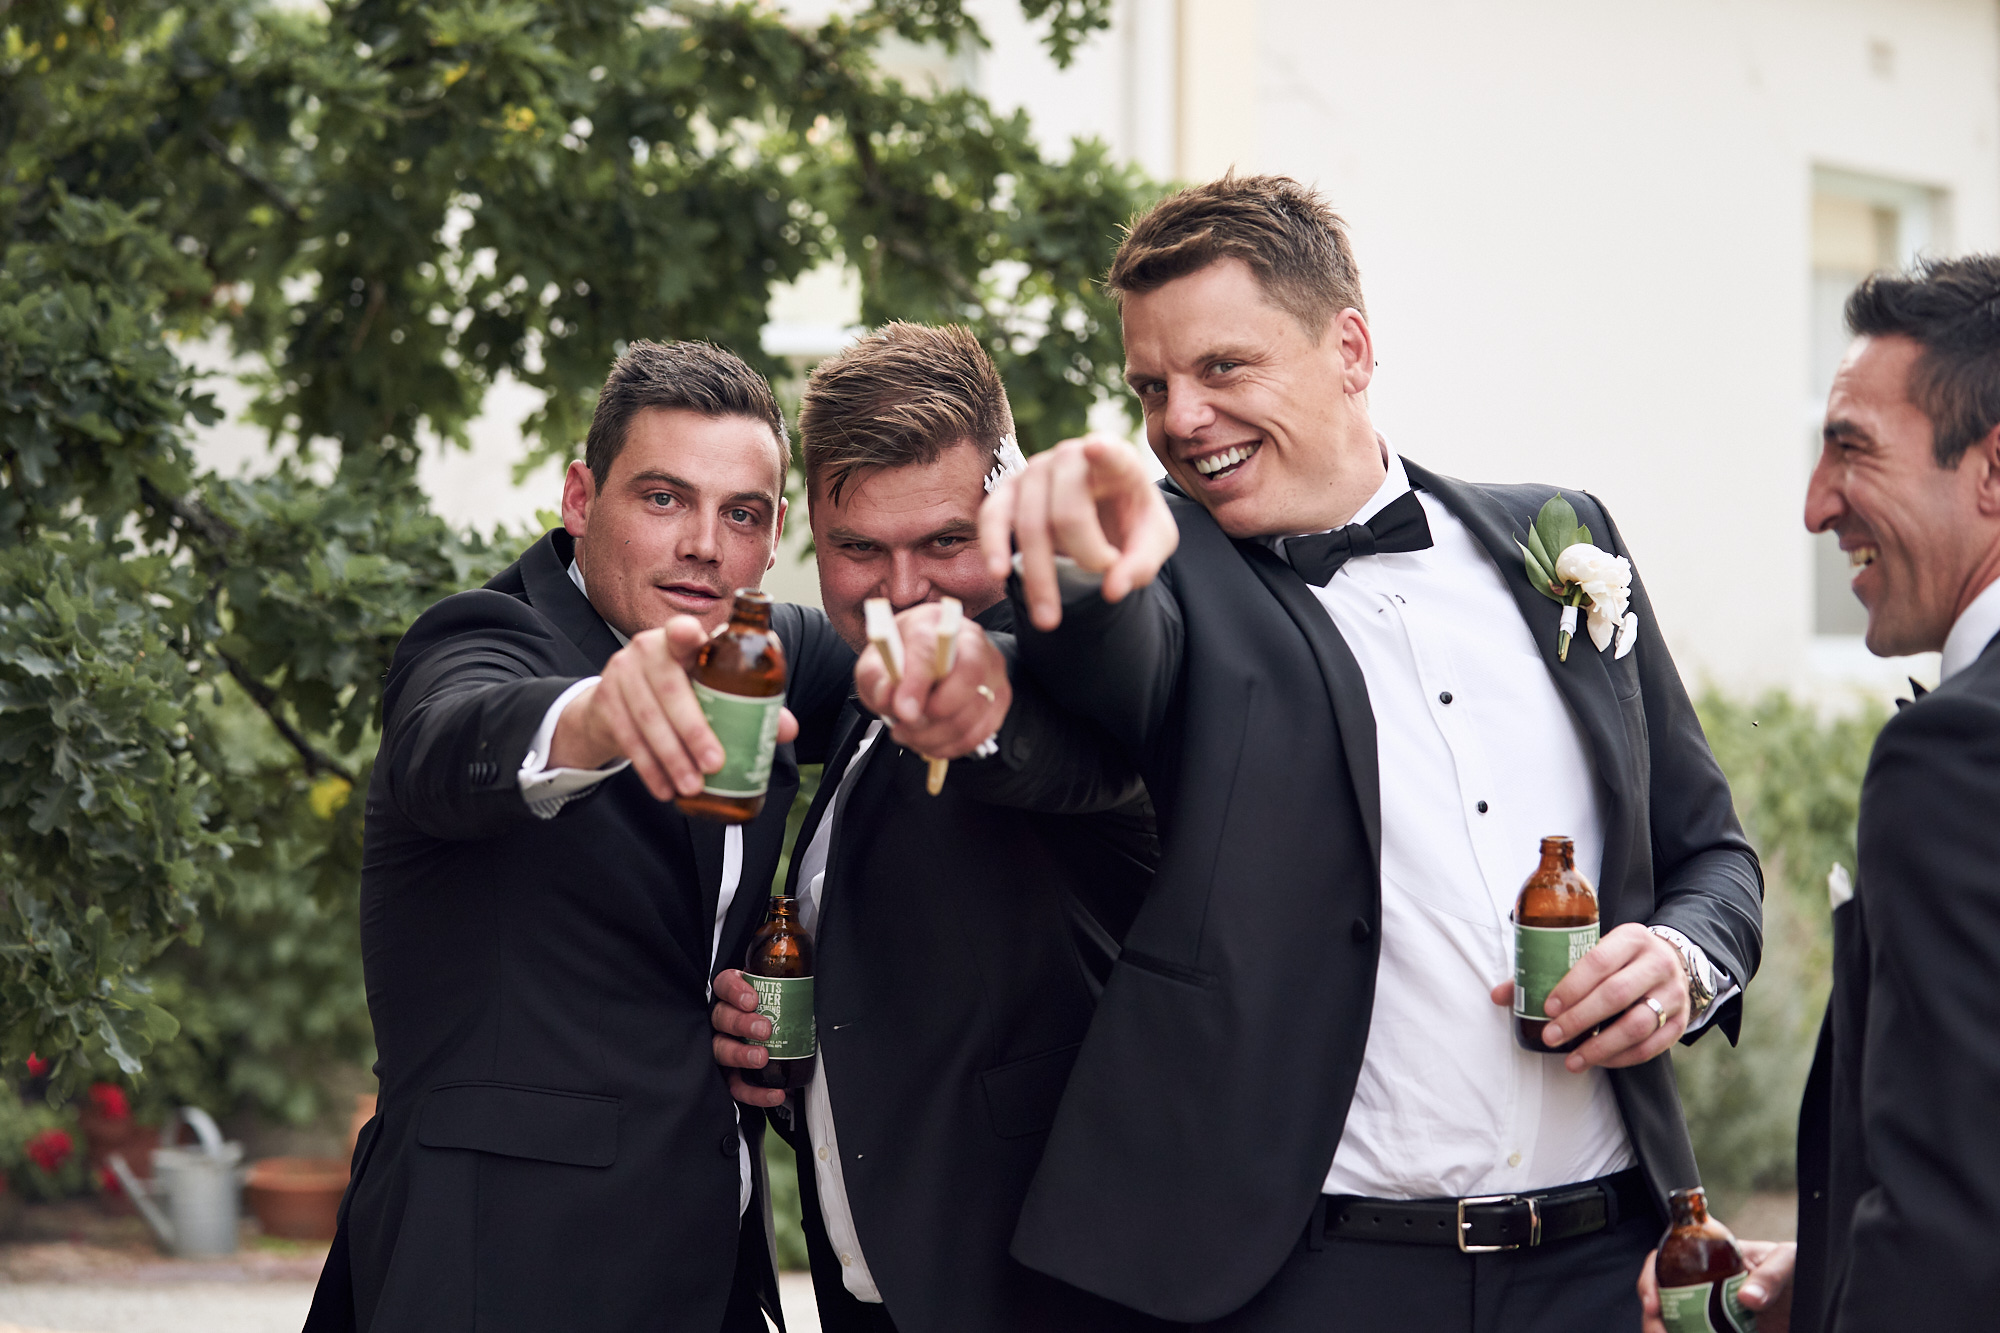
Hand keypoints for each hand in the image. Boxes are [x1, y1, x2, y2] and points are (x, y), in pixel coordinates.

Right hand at [549, 617, 798, 800]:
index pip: (682, 631)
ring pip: (646, 718)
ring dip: (671, 757)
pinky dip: (649, 768)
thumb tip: (787, 729)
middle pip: (669, 688)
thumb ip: (749, 705)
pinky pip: (627, 738)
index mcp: (679, 640)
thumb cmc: (678, 692)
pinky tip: (665, 789)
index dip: (685, 634)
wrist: (618, 702)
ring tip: (693, 785)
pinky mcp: (604, 700)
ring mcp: (621, 672)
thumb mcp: (709, 690)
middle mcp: (647, 649)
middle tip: (714, 764)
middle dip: (693, 730)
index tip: (690, 636)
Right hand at [712, 969, 785, 1108]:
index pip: (724, 985)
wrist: (786, 1040)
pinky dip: (754, 1092)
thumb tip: (827, 980)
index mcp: (735, 995)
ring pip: (720, 1050)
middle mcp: (723, 1019)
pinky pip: (735, 1087)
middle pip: (720, 1017)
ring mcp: (723, 1047)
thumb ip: (797, 983)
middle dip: (741, 1023)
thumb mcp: (788, 992)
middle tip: (764, 1028)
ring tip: (762, 1057)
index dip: (734, 991)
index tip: (753, 998)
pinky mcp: (728, 1076)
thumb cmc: (785, 1011)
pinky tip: (775, 1093)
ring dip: (740, 1054)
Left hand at [854, 602, 1011, 757]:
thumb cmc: (901, 661)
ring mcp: (991, 669)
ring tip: (910, 734)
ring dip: (936, 735)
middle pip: (970, 673)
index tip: (902, 711)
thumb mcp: (875, 664)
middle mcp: (971, 640)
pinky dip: (950, 745)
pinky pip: (980, 732)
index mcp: (934, 622)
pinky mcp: (1000, 697)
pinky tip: (929, 740)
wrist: (929, 664)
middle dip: (937, 711)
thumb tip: (889, 697)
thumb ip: (875, 678)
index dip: (917, 682)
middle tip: (906, 726)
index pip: (932, 647)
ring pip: (974, 710)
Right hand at [978, 434, 1178, 630]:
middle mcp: (1071, 457)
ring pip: (1029, 522)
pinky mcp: (1008, 490)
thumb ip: (1142, 563)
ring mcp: (1034, 471)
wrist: (1104, 518)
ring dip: (1038, 574)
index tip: (1096, 448)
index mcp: (1116, 461)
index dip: (1103, 452)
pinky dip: (994, 545)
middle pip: (1068, 510)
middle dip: (1084, 555)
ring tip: (1048, 619)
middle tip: (1104, 580)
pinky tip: (999, 573)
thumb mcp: (1155, 542)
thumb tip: (1113, 590)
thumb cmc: (1131, 523)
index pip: (1111, 453)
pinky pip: (993, 516)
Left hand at [1486, 923, 1687, 1070]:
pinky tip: (1599, 1062)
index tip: (1548, 1008)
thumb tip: (1500, 996)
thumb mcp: (1594, 949)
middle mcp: (1657, 962)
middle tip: (1551, 1036)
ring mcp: (1673, 993)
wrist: (1675, 961)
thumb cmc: (1619, 959)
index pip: (1598, 961)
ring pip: (1637, 1025)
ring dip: (1601, 1047)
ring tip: (1572, 1060)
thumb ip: (1549, 969)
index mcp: (1631, 938)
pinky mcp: (1682, 1021)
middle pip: (1615, 995)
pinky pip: (1652, 1046)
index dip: (1571, 987)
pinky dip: (1622, 1058)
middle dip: (1579, 1020)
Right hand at [1639, 1239, 1795, 1332]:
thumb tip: (1746, 1298)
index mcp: (1710, 1255)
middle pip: (1661, 1296)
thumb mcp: (1787, 1262)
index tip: (1654, 1303)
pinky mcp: (1718, 1331)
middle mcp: (1700, 1282)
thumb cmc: (1798, 1270)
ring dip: (1663, 1331)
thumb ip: (1771, 1275)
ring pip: (1672, 1321)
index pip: (1666, 1257)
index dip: (1651, 1278)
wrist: (1810, 1299)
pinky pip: (1692, 1332)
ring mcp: (1706, 1310)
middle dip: (1653, 1318)